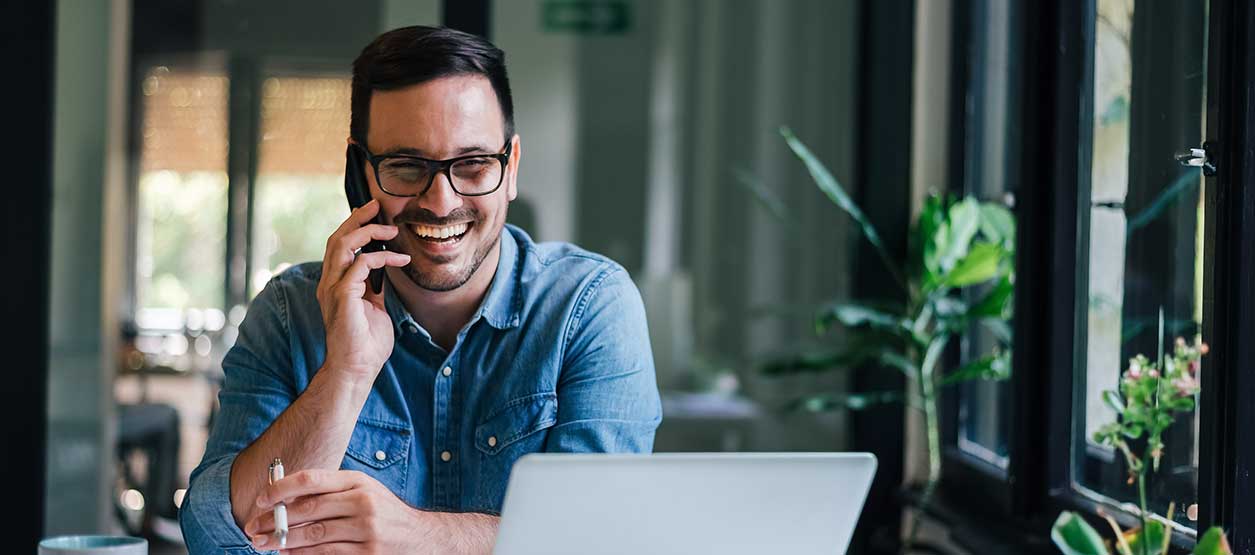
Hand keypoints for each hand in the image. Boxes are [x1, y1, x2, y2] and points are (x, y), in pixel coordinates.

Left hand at [246, 469, 425, 553]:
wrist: (421, 537)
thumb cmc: (384, 513)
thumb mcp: (362, 492)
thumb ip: (330, 492)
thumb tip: (285, 498)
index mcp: (358, 482)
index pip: (311, 479)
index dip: (281, 489)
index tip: (261, 500)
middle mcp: (363, 503)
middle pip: (307, 510)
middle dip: (274, 520)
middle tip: (252, 528)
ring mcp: (366, 530)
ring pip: (313, 536)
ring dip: (282, 542)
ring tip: (263, 544)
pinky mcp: (367, 554)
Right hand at [317, 199, 410, 379]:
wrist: (357, 369)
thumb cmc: (366, 344)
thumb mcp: (373, 307)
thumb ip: (373, 287)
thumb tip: (383, 270)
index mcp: (334, 284)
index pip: (339, 246)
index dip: (354, 226)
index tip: (373, 214)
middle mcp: (329, 283)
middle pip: (336, 238)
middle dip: (357, 218)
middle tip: (377, 206)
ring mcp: (332, 289)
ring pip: (342, 245)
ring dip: (367, 232)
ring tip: (389, 229)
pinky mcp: (342, 296)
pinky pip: (359, 264)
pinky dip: (380, 257)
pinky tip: (399, 260)